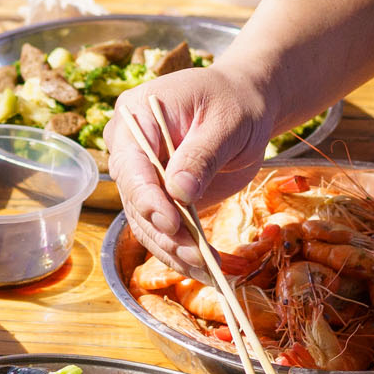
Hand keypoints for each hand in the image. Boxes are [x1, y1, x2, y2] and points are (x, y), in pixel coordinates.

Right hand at [106, 62, 275, 271]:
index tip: (172, 223)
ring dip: (176, 251)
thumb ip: (202, 154)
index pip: (130, 164)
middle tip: (199, 257)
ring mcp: (142, 176)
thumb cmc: (235, 103)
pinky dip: (183, 252)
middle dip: (167, 233)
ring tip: (210, 270)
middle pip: (135, 200)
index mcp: (135, 118)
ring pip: (146, 223)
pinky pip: (163, 231)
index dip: (147, 197)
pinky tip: (209, 269)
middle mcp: (129, 150)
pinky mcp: (160, 199)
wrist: (245, 104)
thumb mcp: (225, 122)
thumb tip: (179, 193)